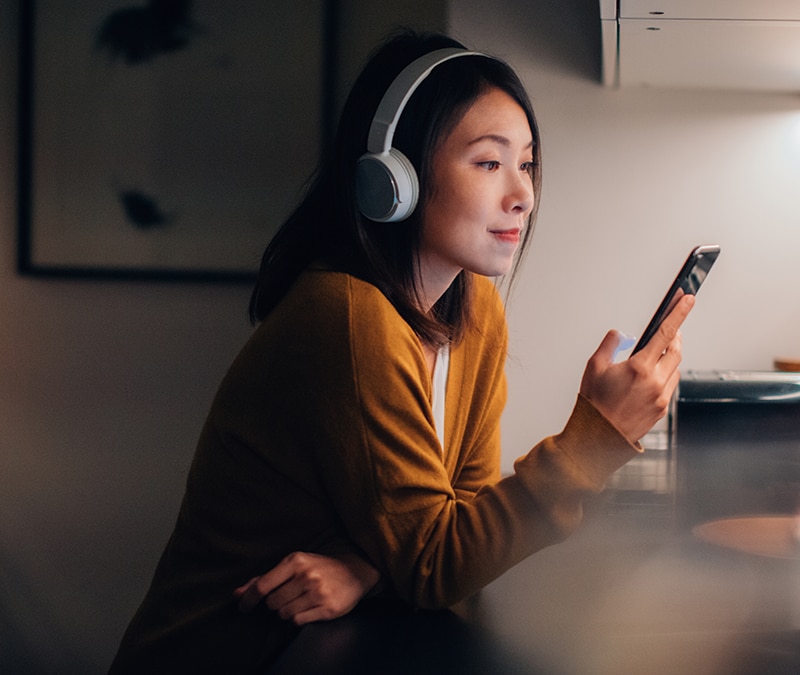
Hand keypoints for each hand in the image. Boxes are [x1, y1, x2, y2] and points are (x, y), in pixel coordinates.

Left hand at [234, 551, 380, 624]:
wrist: (354, 571)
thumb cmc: (318, 568)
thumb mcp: (293, 565)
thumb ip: (264, 579)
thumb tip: (237, 593)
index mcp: (295, 561)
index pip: (263, 585)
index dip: (248, 599)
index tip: (242, 608)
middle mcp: (306, 575)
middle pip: (272, 603)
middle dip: (276, 603)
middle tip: (289, 596)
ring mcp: (318, 592)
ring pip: (284, 614)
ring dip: (287, 611)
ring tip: (300, 601)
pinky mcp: (328, 608)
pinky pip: (298, 621)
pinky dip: (299, 618)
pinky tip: (308, 608)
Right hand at [579, 294, 694, 443]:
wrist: (598, 436)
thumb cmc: (594, 404)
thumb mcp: (594, 366)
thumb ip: (610, 344)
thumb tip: (620, 334)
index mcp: (639, 368)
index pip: (665, 333)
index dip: (678, 313)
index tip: (687, 300)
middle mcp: (655, 382)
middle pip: (676, 349)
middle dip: (675, 336)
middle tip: (671, 327)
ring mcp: (661, 397)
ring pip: (675, 368)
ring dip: (669, 357)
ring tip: (655, 355)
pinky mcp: (662, 409)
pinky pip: (671, 385)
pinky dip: (665, 375)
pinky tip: (652, 376)